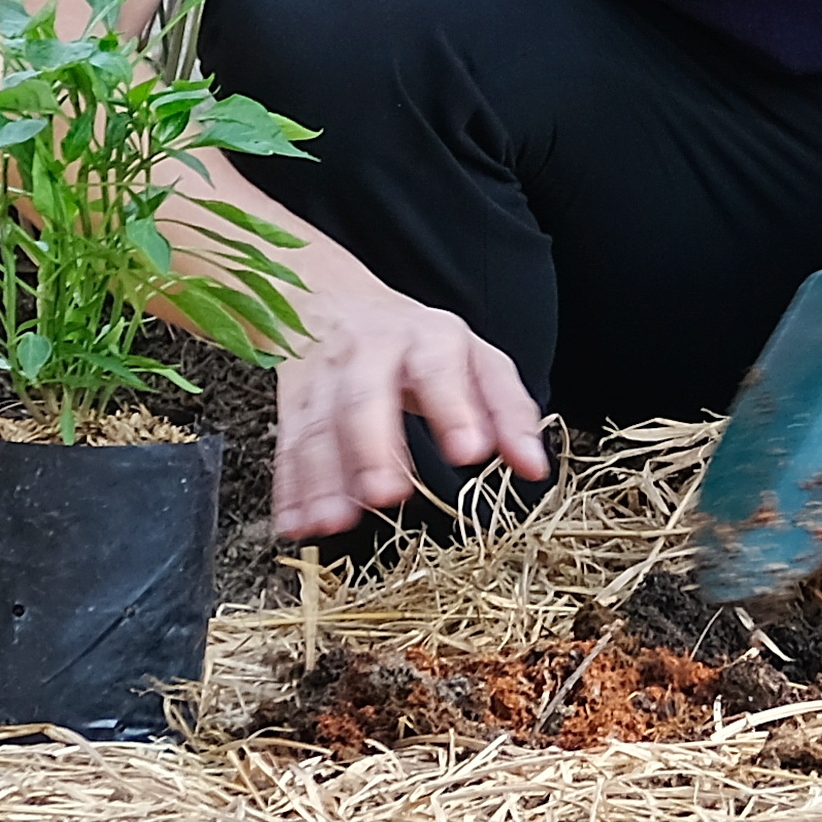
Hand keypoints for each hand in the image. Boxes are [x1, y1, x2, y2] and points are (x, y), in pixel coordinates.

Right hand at [268, 263, 548, 539]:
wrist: (332, 299)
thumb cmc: (417, 343)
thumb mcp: (473, 360)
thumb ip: (507, 411)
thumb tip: (534, 466)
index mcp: (427, 339)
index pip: (440, 369)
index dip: (453, 409)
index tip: (469, 452)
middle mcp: (370, 352)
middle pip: (364, 397)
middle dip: (372, 446)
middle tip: (384, 494)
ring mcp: (325, 375)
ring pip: (319, 425)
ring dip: (322, 477)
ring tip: (332, 521)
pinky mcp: (292, 401)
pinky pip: (287, 444)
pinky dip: (288, 487)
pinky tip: (296, 523)